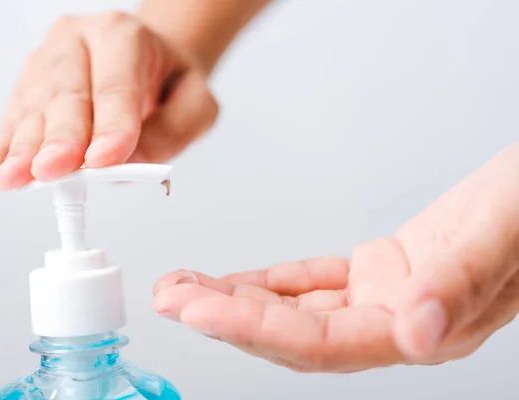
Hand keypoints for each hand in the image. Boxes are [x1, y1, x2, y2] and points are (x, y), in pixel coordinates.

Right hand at [0, 11, 217, 192]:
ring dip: (22, 149)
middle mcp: (78, 41)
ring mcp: (48, 61)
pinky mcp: (30, 86)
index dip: (110, 125)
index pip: (115, 84)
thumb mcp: (196, 102)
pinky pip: (12, 121)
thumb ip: (172, 130)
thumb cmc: (171, 82)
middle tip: (51, 170)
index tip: (102, 161)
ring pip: (34, 108)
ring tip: (11, 180)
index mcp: (122, 36)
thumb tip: (128, 163)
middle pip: (66, 93)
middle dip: (59, 138)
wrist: (151, 61)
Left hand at [153, 143, 518, 372]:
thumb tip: (415, 332)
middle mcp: (397, 324)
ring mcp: (387, 300)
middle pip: (295, 333)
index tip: (196, 311)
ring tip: (187, 287)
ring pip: (298, 309)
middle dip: (227, 316)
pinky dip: (274, 280)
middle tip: (171, 298)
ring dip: (240, 298)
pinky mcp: (382, 271)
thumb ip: (462, 285)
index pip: (320, 343)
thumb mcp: (505, 235)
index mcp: (425, 329)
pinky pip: (316, 283)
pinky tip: (241, 279)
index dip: (253, 331)